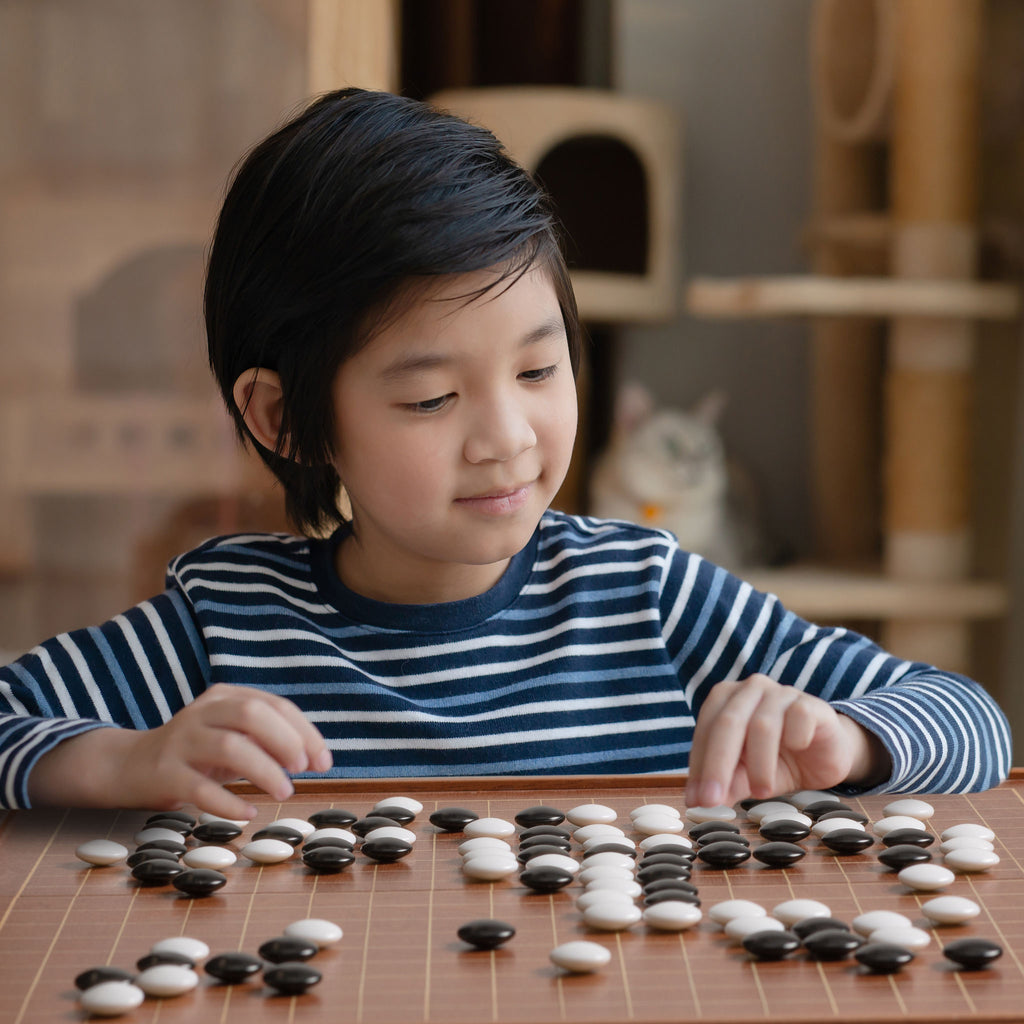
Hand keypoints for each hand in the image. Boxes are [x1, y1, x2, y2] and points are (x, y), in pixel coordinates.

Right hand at [28, 684, 331, 819]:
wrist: (130, 765)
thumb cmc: (197, 752)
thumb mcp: (232, 737)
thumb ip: (266, 739)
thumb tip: (314, 756)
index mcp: (224, 697)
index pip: (274, 705)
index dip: (304, 732)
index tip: (323, 762)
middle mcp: (202, 712)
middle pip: (251, 714)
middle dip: (285, 741)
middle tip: (302, 769)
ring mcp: (181, 741)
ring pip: (229, 747)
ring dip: (264, 771)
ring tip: (284, 792)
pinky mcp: (164, 774)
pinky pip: (200, 789)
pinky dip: (229, 802)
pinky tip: (248, 812)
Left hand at [685, 674, 888, 808]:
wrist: (825, 756)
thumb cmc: (777, 761)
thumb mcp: (747, 776)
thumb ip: (725, 782)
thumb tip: (699, 800)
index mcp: (725, 698)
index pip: (705, 730)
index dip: (699, 766)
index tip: (696, 800)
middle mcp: (750, 689)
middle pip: (728, 723)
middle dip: (717, 765)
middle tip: (711, 800)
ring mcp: (781, 693)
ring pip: (762, 725)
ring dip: (759, 764)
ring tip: (761, 792)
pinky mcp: (810, 703)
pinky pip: (798, 718)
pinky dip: (795, 739)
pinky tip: (797, 750)